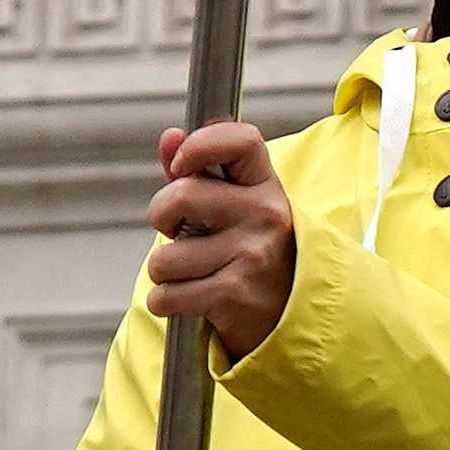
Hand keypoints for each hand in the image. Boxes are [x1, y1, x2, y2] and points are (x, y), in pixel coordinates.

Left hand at [148, 119, 298, 361]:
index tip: (181, 164)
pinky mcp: (234, 294)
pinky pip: (166, 295)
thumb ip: (198, 169)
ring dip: (164, 271)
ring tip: (191, 272)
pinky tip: (189, 298)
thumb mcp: (235, 203)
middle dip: (161, 217)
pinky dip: (165, 301)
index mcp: (264, 184)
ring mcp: (251, 254)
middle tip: (177, 230)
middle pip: (180, 196)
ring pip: (164, 257)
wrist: (288, 312)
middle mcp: (264, 214)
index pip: (240, 140)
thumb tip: (169, 137)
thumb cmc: (250, 248)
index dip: (200, 144)